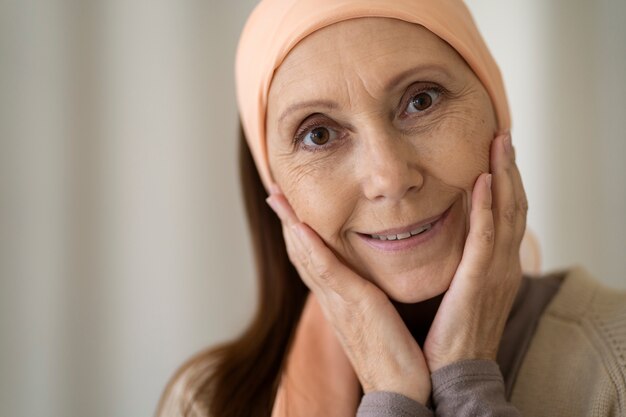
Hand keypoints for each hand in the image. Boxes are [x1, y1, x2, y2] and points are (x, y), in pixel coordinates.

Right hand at [266, 188, 431, 404]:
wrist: (401, 392)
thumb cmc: (398, 360)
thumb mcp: (380, 323)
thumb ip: (372, 300)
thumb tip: (371, 285)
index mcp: (340, 301)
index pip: (314, 260)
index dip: (299, 233)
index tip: (290, 207)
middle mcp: (332, 299)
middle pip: (301, 254)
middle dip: (287, 222)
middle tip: (274, 192)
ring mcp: (339, 303)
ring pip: (306, 257)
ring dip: (290, 224)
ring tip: (277, 196)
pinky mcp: (354, 307)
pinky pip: (327, 273)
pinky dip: (311, 249)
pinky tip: (300, 227)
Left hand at [423, 133, 526, 371]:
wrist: (454, 373)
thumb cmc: (452, 335)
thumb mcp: (463, 292)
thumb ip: (463, 265)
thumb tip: (452, 243)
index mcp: (498, 267)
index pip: (508, 215)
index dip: (506, 182)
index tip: (497, 153)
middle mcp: (504, 265)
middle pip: (514, 206)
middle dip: (510, 169)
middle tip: (503, 136)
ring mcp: (495, 272)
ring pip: (507, 213)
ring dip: (504, 176)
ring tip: (499, 144)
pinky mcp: (478, 281)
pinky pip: (486, 237)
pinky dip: (488, 207)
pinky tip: (483, 180)